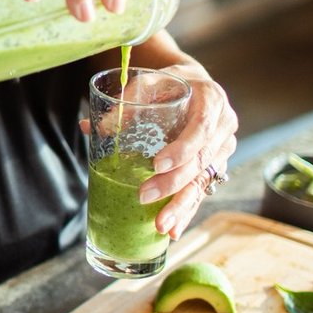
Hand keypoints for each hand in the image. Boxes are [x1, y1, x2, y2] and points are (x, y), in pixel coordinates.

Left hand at [132, 66, 237, 239]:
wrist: (195, 85)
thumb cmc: (170, 83)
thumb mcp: (151, 82)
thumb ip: (125, 102)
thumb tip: (88, 127)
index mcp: (212, 101)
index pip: (200, 128)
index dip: (181, 149)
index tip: (156, 165)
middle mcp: (224, 127)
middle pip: (201, 161)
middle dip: (172, 183)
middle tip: (144, 196)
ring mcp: (223, 150)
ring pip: (203, 182)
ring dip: (180, 206)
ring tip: (160, 226)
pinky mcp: (215, 167)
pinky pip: (201, 191)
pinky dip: (186, 211)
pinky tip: (173, 231)